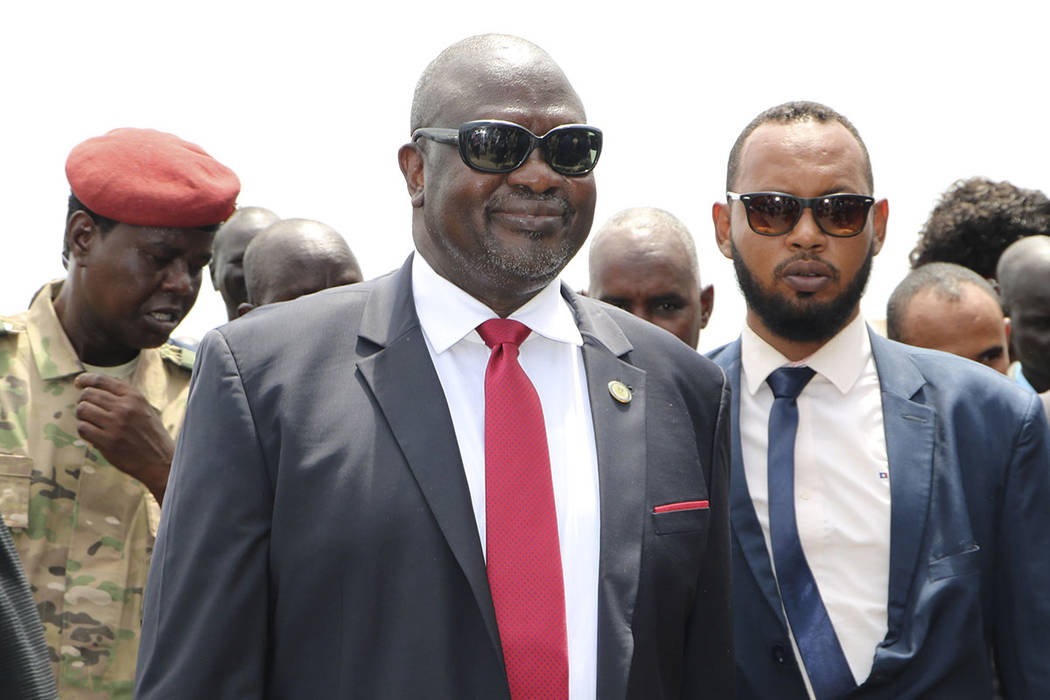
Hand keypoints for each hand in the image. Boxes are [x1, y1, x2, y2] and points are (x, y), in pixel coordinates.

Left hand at [74, 373, 173, 503]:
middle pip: (88, 394)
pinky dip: (84, 430)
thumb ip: (125, 397)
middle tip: (87, 409)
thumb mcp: (144, 408)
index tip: (79, 383)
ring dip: (82, 416)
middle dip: (84, 401)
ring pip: (82, 410)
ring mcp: (116, 425)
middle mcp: (125, 408)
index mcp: (134, 397)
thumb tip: (96, 387)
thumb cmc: (151, 434)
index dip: (85, 379)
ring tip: (91, 422)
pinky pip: (83, 428)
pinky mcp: (108, 441)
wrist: (160, 460)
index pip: (102, 380)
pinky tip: (93, 434)